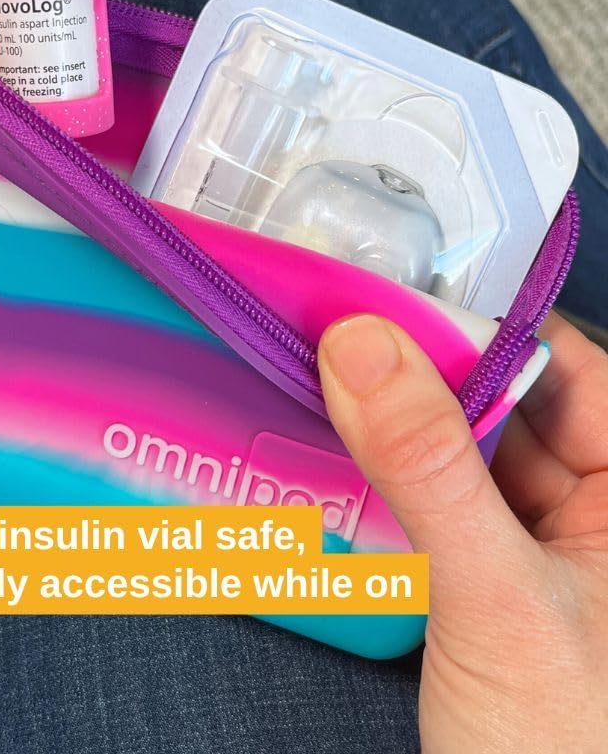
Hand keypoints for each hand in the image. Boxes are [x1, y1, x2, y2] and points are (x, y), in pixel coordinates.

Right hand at [318, 311, 607, 752]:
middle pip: (506, 398)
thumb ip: (430, 468)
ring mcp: (551, 542)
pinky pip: (442, 497)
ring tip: (314, 378)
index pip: (565, 364)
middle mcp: (607, 506)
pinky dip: (391, 476)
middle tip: (326, 331)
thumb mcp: (499, 602)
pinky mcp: (498, 574)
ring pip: (466, 446)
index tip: (379, 291)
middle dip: (419, 370)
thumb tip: (360, 344)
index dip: (474, 320)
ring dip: (396, 423)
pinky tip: (335, 453)